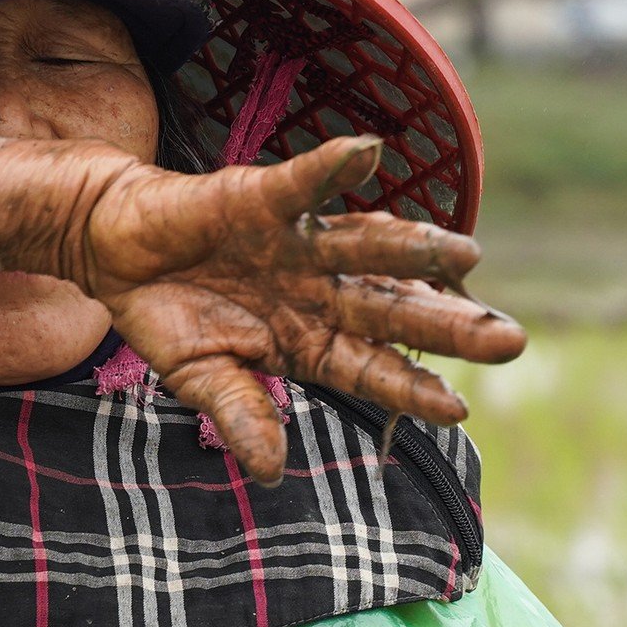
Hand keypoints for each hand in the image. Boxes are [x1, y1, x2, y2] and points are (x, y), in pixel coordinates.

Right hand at [67, 136, 526, 485]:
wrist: (115, 252)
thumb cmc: (166, 316)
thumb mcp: (200, 377)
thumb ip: (240, 414)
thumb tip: (269, 471)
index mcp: (311, 341)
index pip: (375, 369)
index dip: (414, 389)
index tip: (459, 411)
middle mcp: (320, 290)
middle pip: (393, 311)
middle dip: (450, 325)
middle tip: (510, 341)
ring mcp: (298, 243)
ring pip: (367, 247)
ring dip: (415, 251)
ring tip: (465, 256)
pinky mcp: (264, 197)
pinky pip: (304, 183)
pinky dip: (333, 167)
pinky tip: (369, 154)